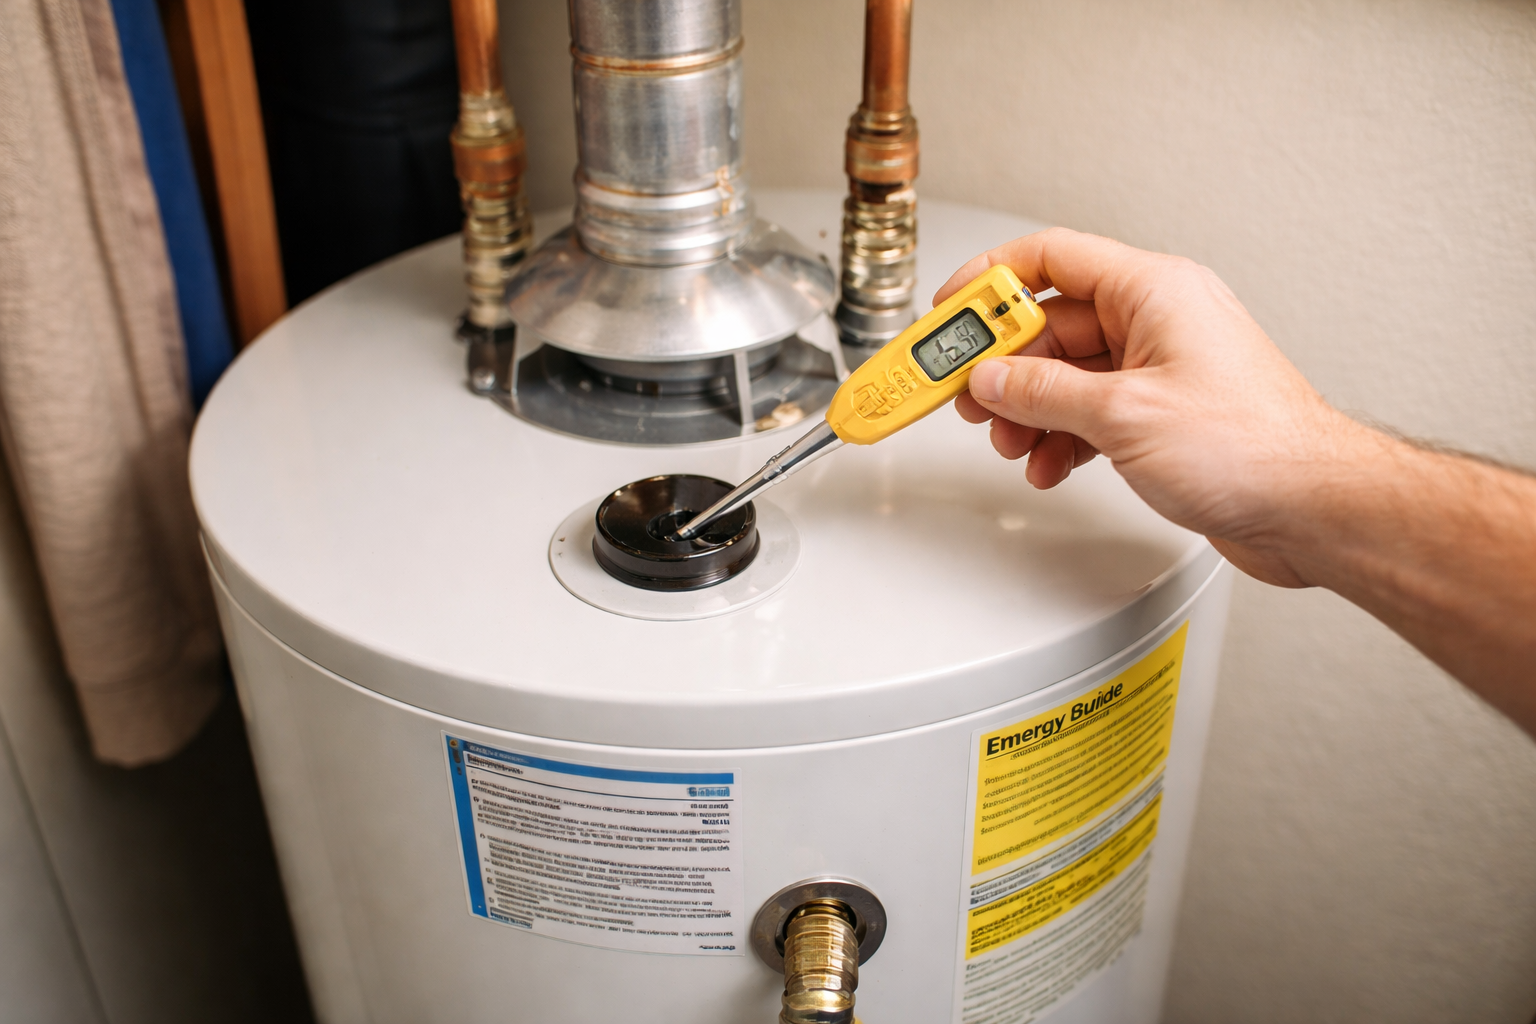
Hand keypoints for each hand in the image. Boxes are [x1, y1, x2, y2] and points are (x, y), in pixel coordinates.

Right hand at [938, 227, 1361, 587]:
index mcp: (1153, 291)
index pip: (1050, 258)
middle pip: (1051, 323)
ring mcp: (1160, 369)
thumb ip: (1044, 394)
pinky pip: (1092, 411)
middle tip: (964, 396)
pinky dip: (1062, 437)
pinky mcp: (1163, 414)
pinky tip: (1051, 464)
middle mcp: (1157, 321)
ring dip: (1030, 411)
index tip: (948, 311)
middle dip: (1003, 366)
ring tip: (1011, 442)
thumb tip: (994, 382)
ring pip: (1067, 374)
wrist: (1312, 508)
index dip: (989, 280)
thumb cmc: (1253, 447)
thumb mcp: (1122, 415)